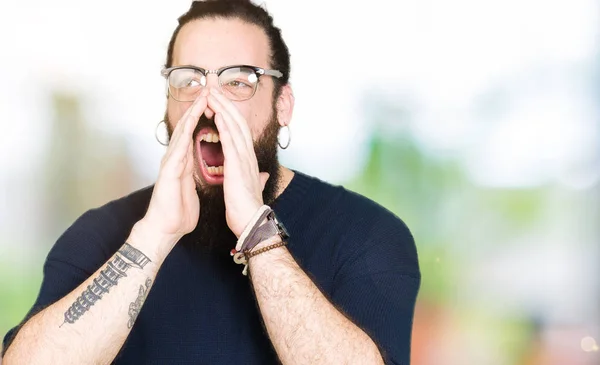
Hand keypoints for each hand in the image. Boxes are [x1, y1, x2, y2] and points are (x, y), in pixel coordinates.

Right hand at [142, 92, 207, 246]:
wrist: (166, 229)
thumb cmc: (179, 212)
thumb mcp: (195, 189)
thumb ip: (199, 177)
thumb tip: (206, 172)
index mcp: (184, 162)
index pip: (194, 134)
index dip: (204, 118)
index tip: (215, 103)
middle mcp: (176, 158)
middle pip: (187, 128)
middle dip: (198, 109)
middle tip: (208, 90)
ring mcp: (171, 163)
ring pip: (181, 133)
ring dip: (191, 115)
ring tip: (201, 98)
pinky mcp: (168, 172)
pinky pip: (177, 148)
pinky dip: (184, 134)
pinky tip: (190, 123)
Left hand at [208, 87, 269, 237]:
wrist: (251, 221)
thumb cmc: (248, 208)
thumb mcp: (253, 188)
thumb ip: (258, 179)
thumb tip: (263, 176)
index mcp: (248, 159)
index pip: (240, 130)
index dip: (231, 114)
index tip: (220, 101)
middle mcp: (248, 155)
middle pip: (238, 122)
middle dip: (226, 104)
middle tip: (214, 89)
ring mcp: (244, 159)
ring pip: (235, 127)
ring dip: (224, 109)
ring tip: (213, 94)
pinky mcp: (237, 166)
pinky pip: (230, 141)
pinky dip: (224, 126)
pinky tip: (217, 114)